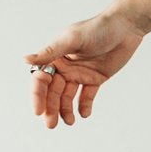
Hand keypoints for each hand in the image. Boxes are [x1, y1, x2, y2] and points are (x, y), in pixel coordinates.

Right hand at [25, 10, 141, 128]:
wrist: (125, 27)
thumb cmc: (97, 28)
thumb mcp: (72, 39)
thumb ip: (50, 52)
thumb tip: (25, 60)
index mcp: (55, 56)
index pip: (42, 79)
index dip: (38, 95)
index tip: (38, 111)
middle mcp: (65, 66)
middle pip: (53, 92)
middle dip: (51, 108)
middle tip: (51, 125)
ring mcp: (80, 73)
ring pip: (68, 97)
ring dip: (66, 110)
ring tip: (69, 122)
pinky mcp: (96, 78)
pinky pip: (87, 96)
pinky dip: (84, 106)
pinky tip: (84, 114)